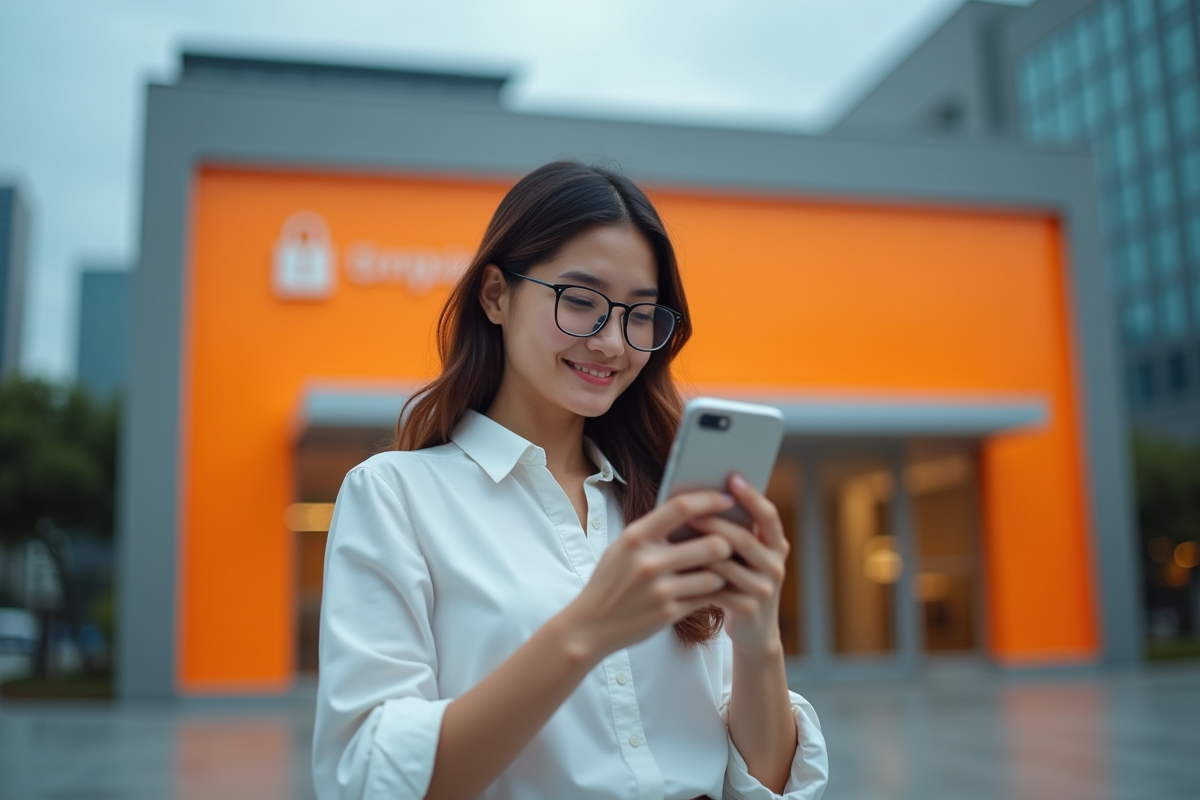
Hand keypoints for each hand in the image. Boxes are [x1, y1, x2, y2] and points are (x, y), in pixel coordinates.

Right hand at [562, 490, 735, 658]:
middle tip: (727, 545)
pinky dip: (712, 594)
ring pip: (714, 576)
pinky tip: (711, 591)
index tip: (726, 500)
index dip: (709, 500)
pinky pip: (705, 599)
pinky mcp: (668, 613)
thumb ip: (652, 530)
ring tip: (717, 571)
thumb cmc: (609, 581)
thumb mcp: (621, 547)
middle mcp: (649, 562)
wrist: (590, 625)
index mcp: (635, 537)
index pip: (681, 507)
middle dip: (726, 544)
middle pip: (711, 545)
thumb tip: (691, 511)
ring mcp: (660, 590)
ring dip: (721, 573)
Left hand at [686, 474, 788, 654]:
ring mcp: (764, 589)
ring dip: (700, 550)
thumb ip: (736, 533)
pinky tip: (677, 569)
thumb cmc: (741, 583)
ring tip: (676, 538)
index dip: (752, 497)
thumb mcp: (747, 558)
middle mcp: (776, 565)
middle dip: (715, 523)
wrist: (753, 631)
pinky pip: (717, 588)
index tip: (733, 478)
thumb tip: (703, 499)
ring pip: (728, 564)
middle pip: (744, 538)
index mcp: (777, 546)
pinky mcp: (748, 608)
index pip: (768, 516)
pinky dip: (696, 577)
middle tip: (689, 512)